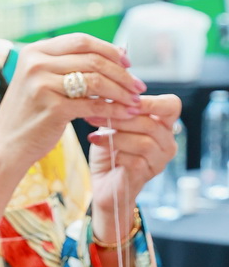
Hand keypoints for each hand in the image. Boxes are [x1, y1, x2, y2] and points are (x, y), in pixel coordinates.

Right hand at [0, 33, 146, 174]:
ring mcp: (42, 84)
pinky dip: (112, 109)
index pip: (82, 41)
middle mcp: (36, 63)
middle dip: (121, 73)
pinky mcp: (52, 107)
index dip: (109, 49)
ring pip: (96, 80)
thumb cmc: (31, 114)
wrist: (6, 146)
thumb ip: (70, 65)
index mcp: (34, 51)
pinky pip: (93, 104)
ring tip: (133, 101)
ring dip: (121, 91)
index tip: (128, 63)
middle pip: (93, 59)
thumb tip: (118, 54)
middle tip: (138, 86)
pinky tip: (123, 115)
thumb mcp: (43, 81)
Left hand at [88, 93, 180, 241]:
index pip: (171, 105)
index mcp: (164, 124)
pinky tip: (96, 143)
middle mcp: (168, 141)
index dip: (149, 101)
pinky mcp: (147, 174)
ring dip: (115, 134)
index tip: (121, 98)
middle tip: (95, 114)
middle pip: (151, 123)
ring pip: (144, 141)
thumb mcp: (112, 123)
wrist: (103, 183)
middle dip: (121, 117)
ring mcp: (160, 160)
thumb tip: (105, 83)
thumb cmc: (109, 149)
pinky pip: (134, 159)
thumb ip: (116, 107)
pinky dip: (113, 150)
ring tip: (93, 131)